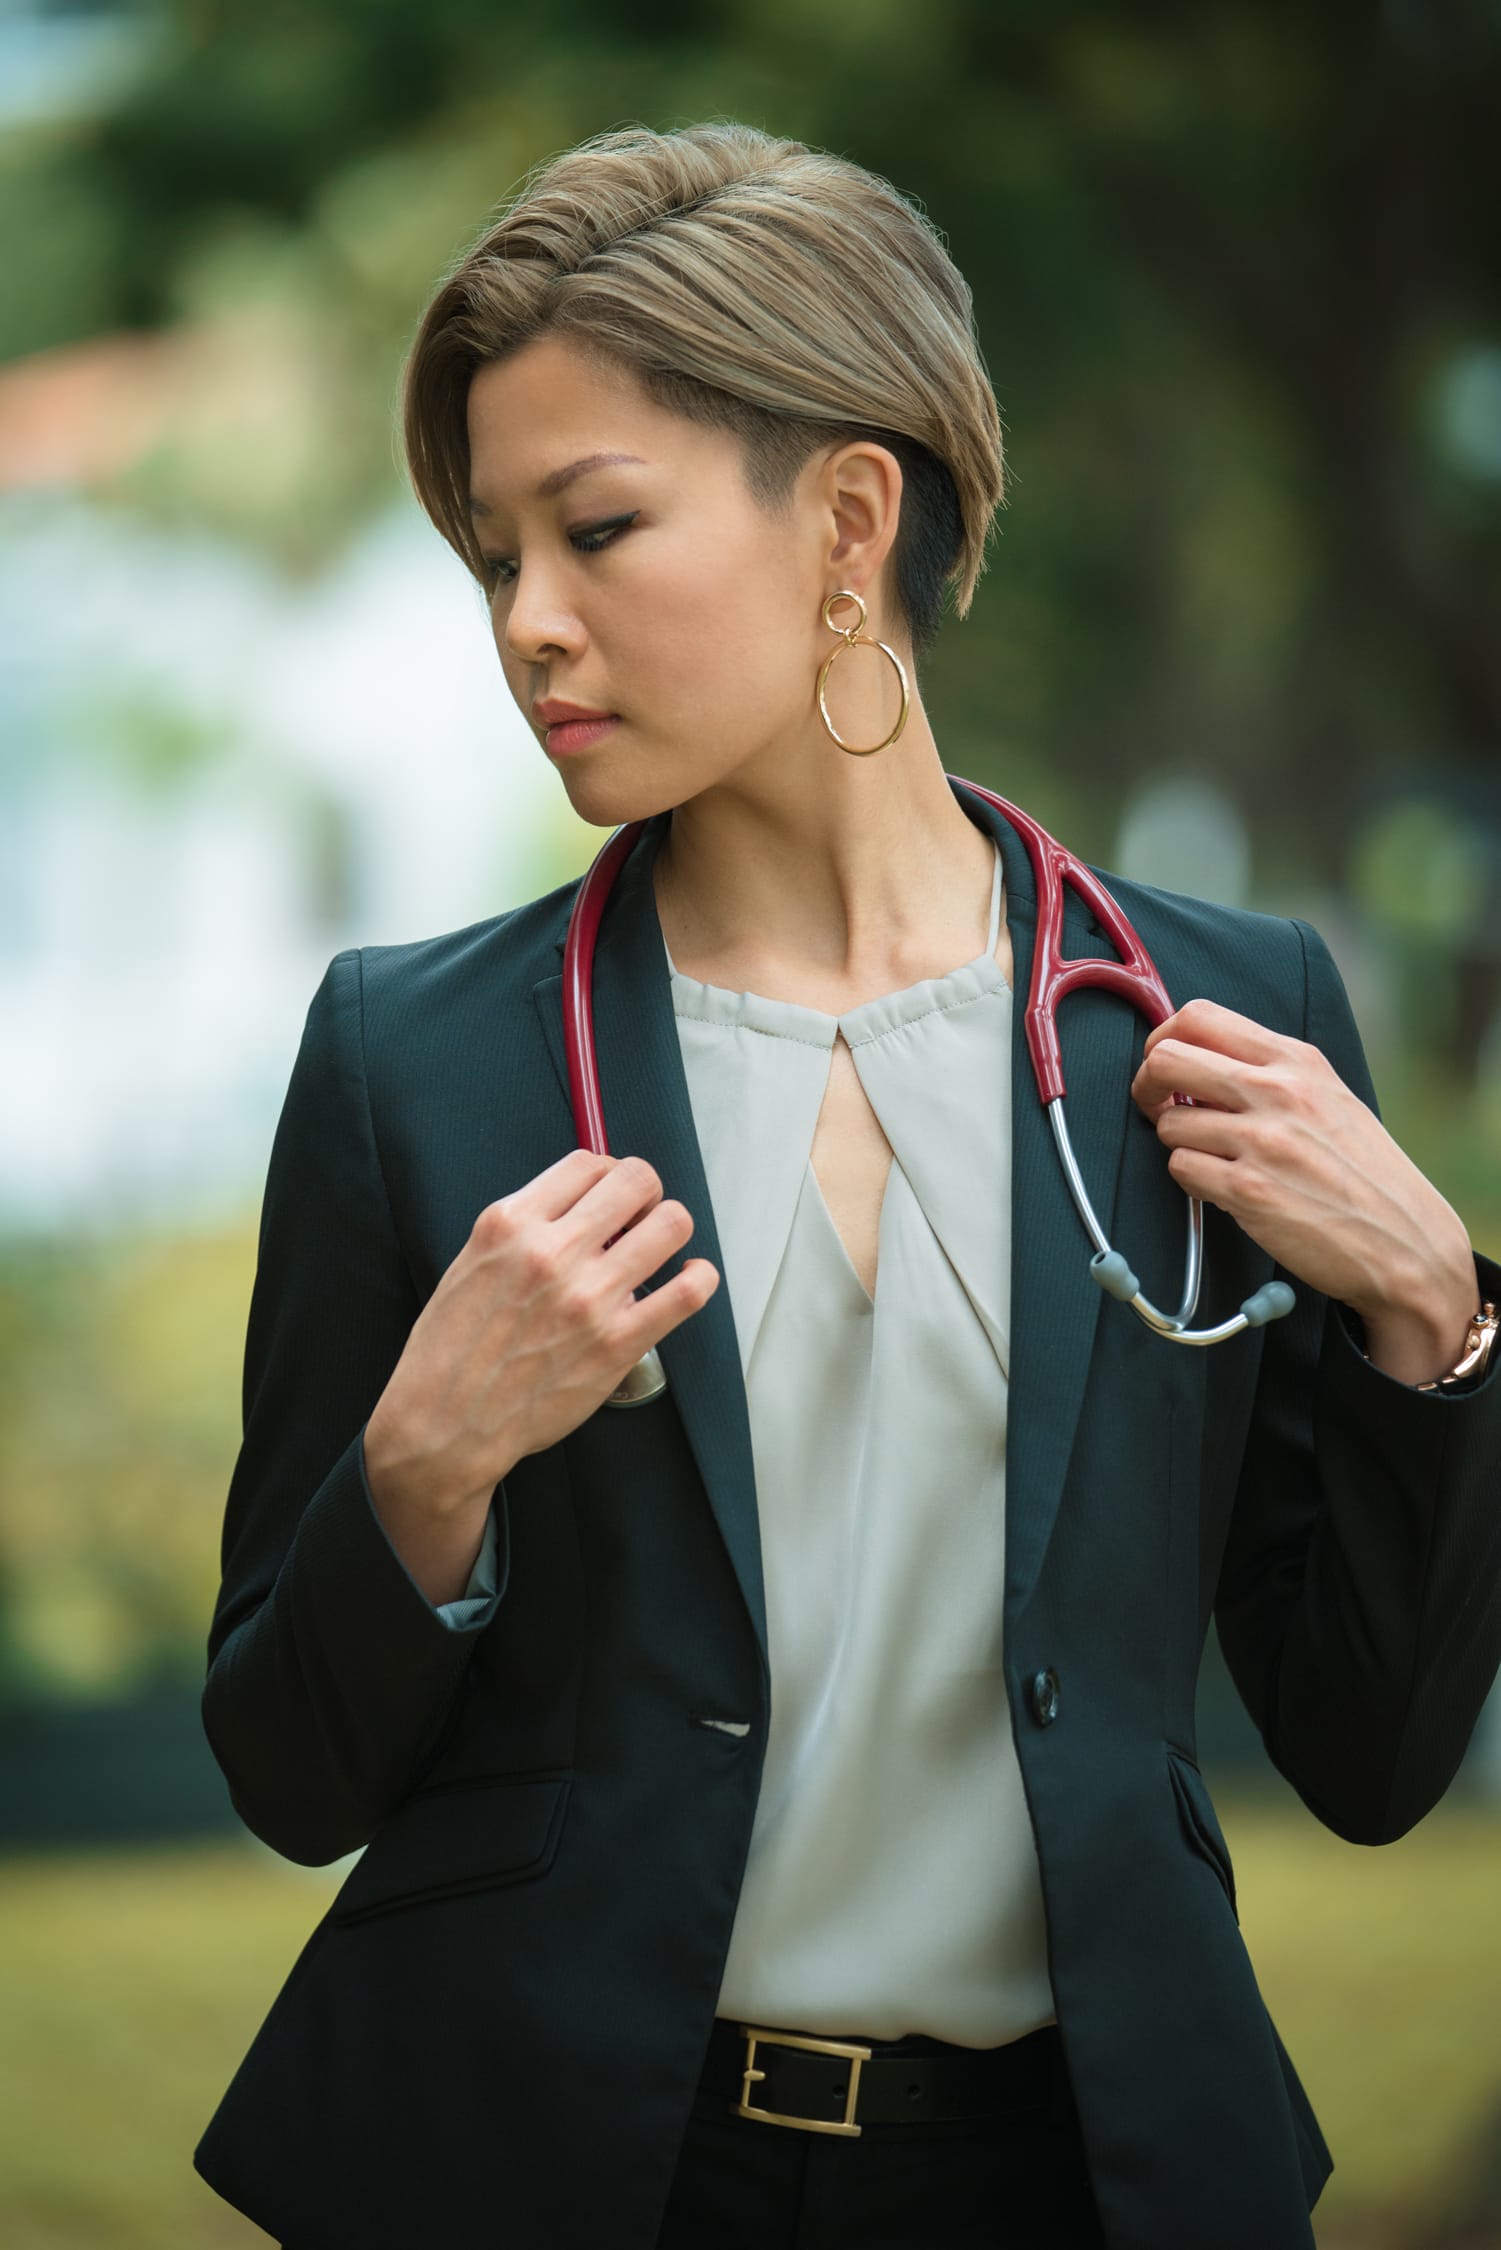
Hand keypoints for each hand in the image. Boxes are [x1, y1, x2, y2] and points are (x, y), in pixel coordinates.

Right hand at [365, 1149, 718, 1511]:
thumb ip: (525, 1229)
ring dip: (670, 1229)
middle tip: (639, 1216)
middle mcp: (552, 1252)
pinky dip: (698, 1278)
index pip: (587, 1163)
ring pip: (671, 1224)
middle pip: (636, 1180)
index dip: (609, 1173)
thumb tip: (583, 1209)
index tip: (611, 1193)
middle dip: (645, 1193)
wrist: (446, 1422)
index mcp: (510, 1224)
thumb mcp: (472, 1262)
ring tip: (658, 1247)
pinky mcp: (618, 1342)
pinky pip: (687, 1292)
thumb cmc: (452, 1348)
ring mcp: (589, 1297)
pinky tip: (689, 1278)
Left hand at [1130, 997, 1475, 1381]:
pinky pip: (1181, 1170)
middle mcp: (1278, 1091)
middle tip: (1159, 1109)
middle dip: (1147, 1086)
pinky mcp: (1249, 1189)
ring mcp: (1263, 1140)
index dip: (1164, 1040)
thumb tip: (1200, 1061)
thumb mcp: (1329, 1097)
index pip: (1198, 1017)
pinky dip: (1192, 1182)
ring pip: (1169, 1123)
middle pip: (1166, 1058)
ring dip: (1178, 1145)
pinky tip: (1223, 1190)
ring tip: (1214, 1160)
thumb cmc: (1366, 1174)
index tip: (1166, 1067)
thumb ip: (1271, 1073)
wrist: (1406, 1240)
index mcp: (1297, 1061)